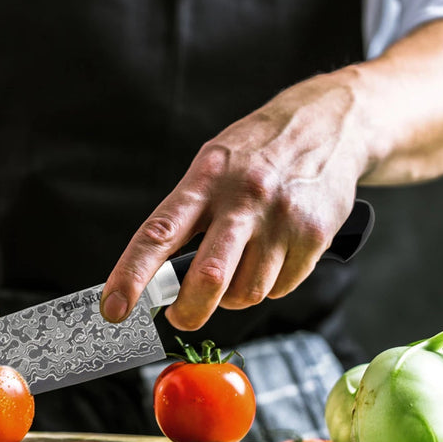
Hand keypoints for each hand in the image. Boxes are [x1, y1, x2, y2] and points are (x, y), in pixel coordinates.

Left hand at [101, 70, 367, 330]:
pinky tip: (274, 255)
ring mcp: (281, 218)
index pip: (158, 233)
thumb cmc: (256, 153)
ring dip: (235, 296)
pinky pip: (281, 289)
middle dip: (188, 311)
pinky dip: (270, 285)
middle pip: (208, 278)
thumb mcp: (211, 166)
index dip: (131, 276)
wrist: (329, 124)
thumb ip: (185, 217)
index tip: (113, 308)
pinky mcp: (314, 235)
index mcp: (205, 180)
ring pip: (247, 293)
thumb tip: (155, 279)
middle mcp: (242, 198)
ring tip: (240, 265)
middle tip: (180, 316)